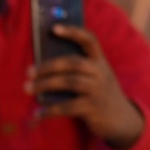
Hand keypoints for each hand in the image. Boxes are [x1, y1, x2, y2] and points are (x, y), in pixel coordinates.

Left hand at [24, 25, 144, 149]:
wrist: (122, 120)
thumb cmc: (98, 95)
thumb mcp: (94, 78)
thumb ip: (76, 71)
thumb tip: (43, 69)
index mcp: (100, 62)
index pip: (89, 40)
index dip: (73, 32)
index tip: (54, 28)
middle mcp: (101, 73)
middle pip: (72, 63)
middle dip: (48, 66)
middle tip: (28, 72)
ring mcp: (98, 91)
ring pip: (69, 83)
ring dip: (45, 85)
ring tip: (28, 88)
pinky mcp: (94, 109)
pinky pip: (68, 107)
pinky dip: (50, 111)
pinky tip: (38, 113)